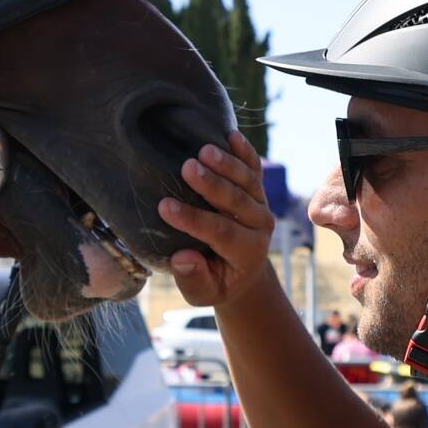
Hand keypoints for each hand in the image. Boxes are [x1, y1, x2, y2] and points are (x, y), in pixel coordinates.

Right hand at [153, 139, 280, 307]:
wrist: (241, 270)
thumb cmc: (215, 281)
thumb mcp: (203, 293)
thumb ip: (194, 279)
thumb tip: (183, 259)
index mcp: (247, 252)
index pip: (220, 233)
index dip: (193, 220)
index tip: (165, 207)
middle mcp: (260, 226)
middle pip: (237, 202)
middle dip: (212, 185)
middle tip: (188, 167)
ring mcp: (261, 204)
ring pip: (247, 181)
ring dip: (227, 163)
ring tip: (204, 149)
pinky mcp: (258, 189)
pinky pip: (254, 167)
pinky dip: (245, 151)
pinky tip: (231, 134)